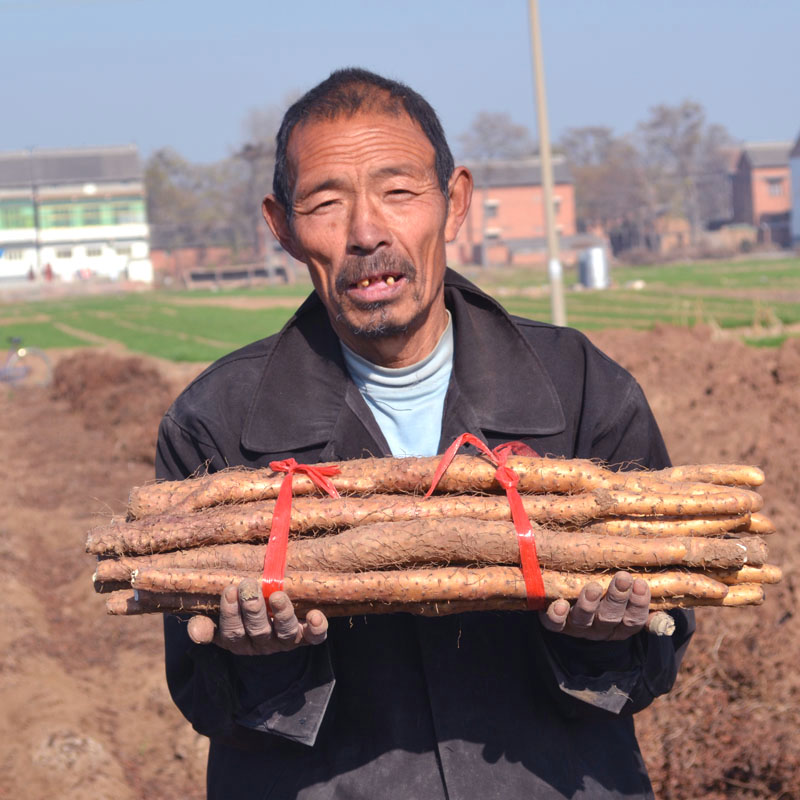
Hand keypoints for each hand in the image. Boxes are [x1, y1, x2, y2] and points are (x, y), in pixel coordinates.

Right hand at [186, 579, 327, 654]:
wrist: (270, 622)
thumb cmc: (238, 614)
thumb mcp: (217, 622)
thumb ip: (206, 625)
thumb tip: (195, 630)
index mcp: (238, 640)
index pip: (232, 631)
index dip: (230, 613)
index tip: (230, 589)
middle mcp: (262, 643)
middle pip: (258, 631)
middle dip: (253, 609)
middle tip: (249, 585)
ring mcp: (285, 640)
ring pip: (284, 632)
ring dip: (281, 614)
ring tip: (276, 595)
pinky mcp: (306, 636)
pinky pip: (315, 637)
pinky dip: (317, 629)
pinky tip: (315, 615)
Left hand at [539, 571, 650, 640]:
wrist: (572, 614)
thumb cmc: (608, 598)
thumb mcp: (629, 603)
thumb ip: (646, 604)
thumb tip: (669, 611)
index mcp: (620, 625)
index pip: (633, 619)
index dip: (638, 604)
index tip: (641, 584)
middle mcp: (600, 628)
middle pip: (610, 617)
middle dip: (617, 598)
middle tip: (623, 578)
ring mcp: (577, 626)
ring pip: (584, 620)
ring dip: (589, 604)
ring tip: (593, 588)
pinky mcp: (556, 623)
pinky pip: (555, 624)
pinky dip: (557, 616)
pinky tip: (560, 604)